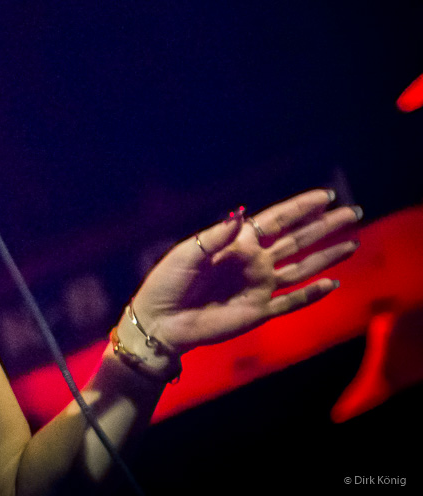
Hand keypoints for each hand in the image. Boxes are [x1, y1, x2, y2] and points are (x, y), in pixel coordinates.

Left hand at [131, 189, 361, 354]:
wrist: (162, 320)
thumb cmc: (169, 281)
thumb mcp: (188, 252)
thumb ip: (216, 235)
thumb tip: (242, 216)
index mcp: (237, 243)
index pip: (276, 221)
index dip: (301, 208)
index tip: (325, 195)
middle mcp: (254, 262)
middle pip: (297, 240)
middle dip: (324, 226)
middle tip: (352, 212)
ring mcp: (259, 286)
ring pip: (302, 268)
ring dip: (326, 256)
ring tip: (352, 243)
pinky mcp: (259, 311)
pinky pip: (292, 302)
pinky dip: (312, 294)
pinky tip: (331, 284)